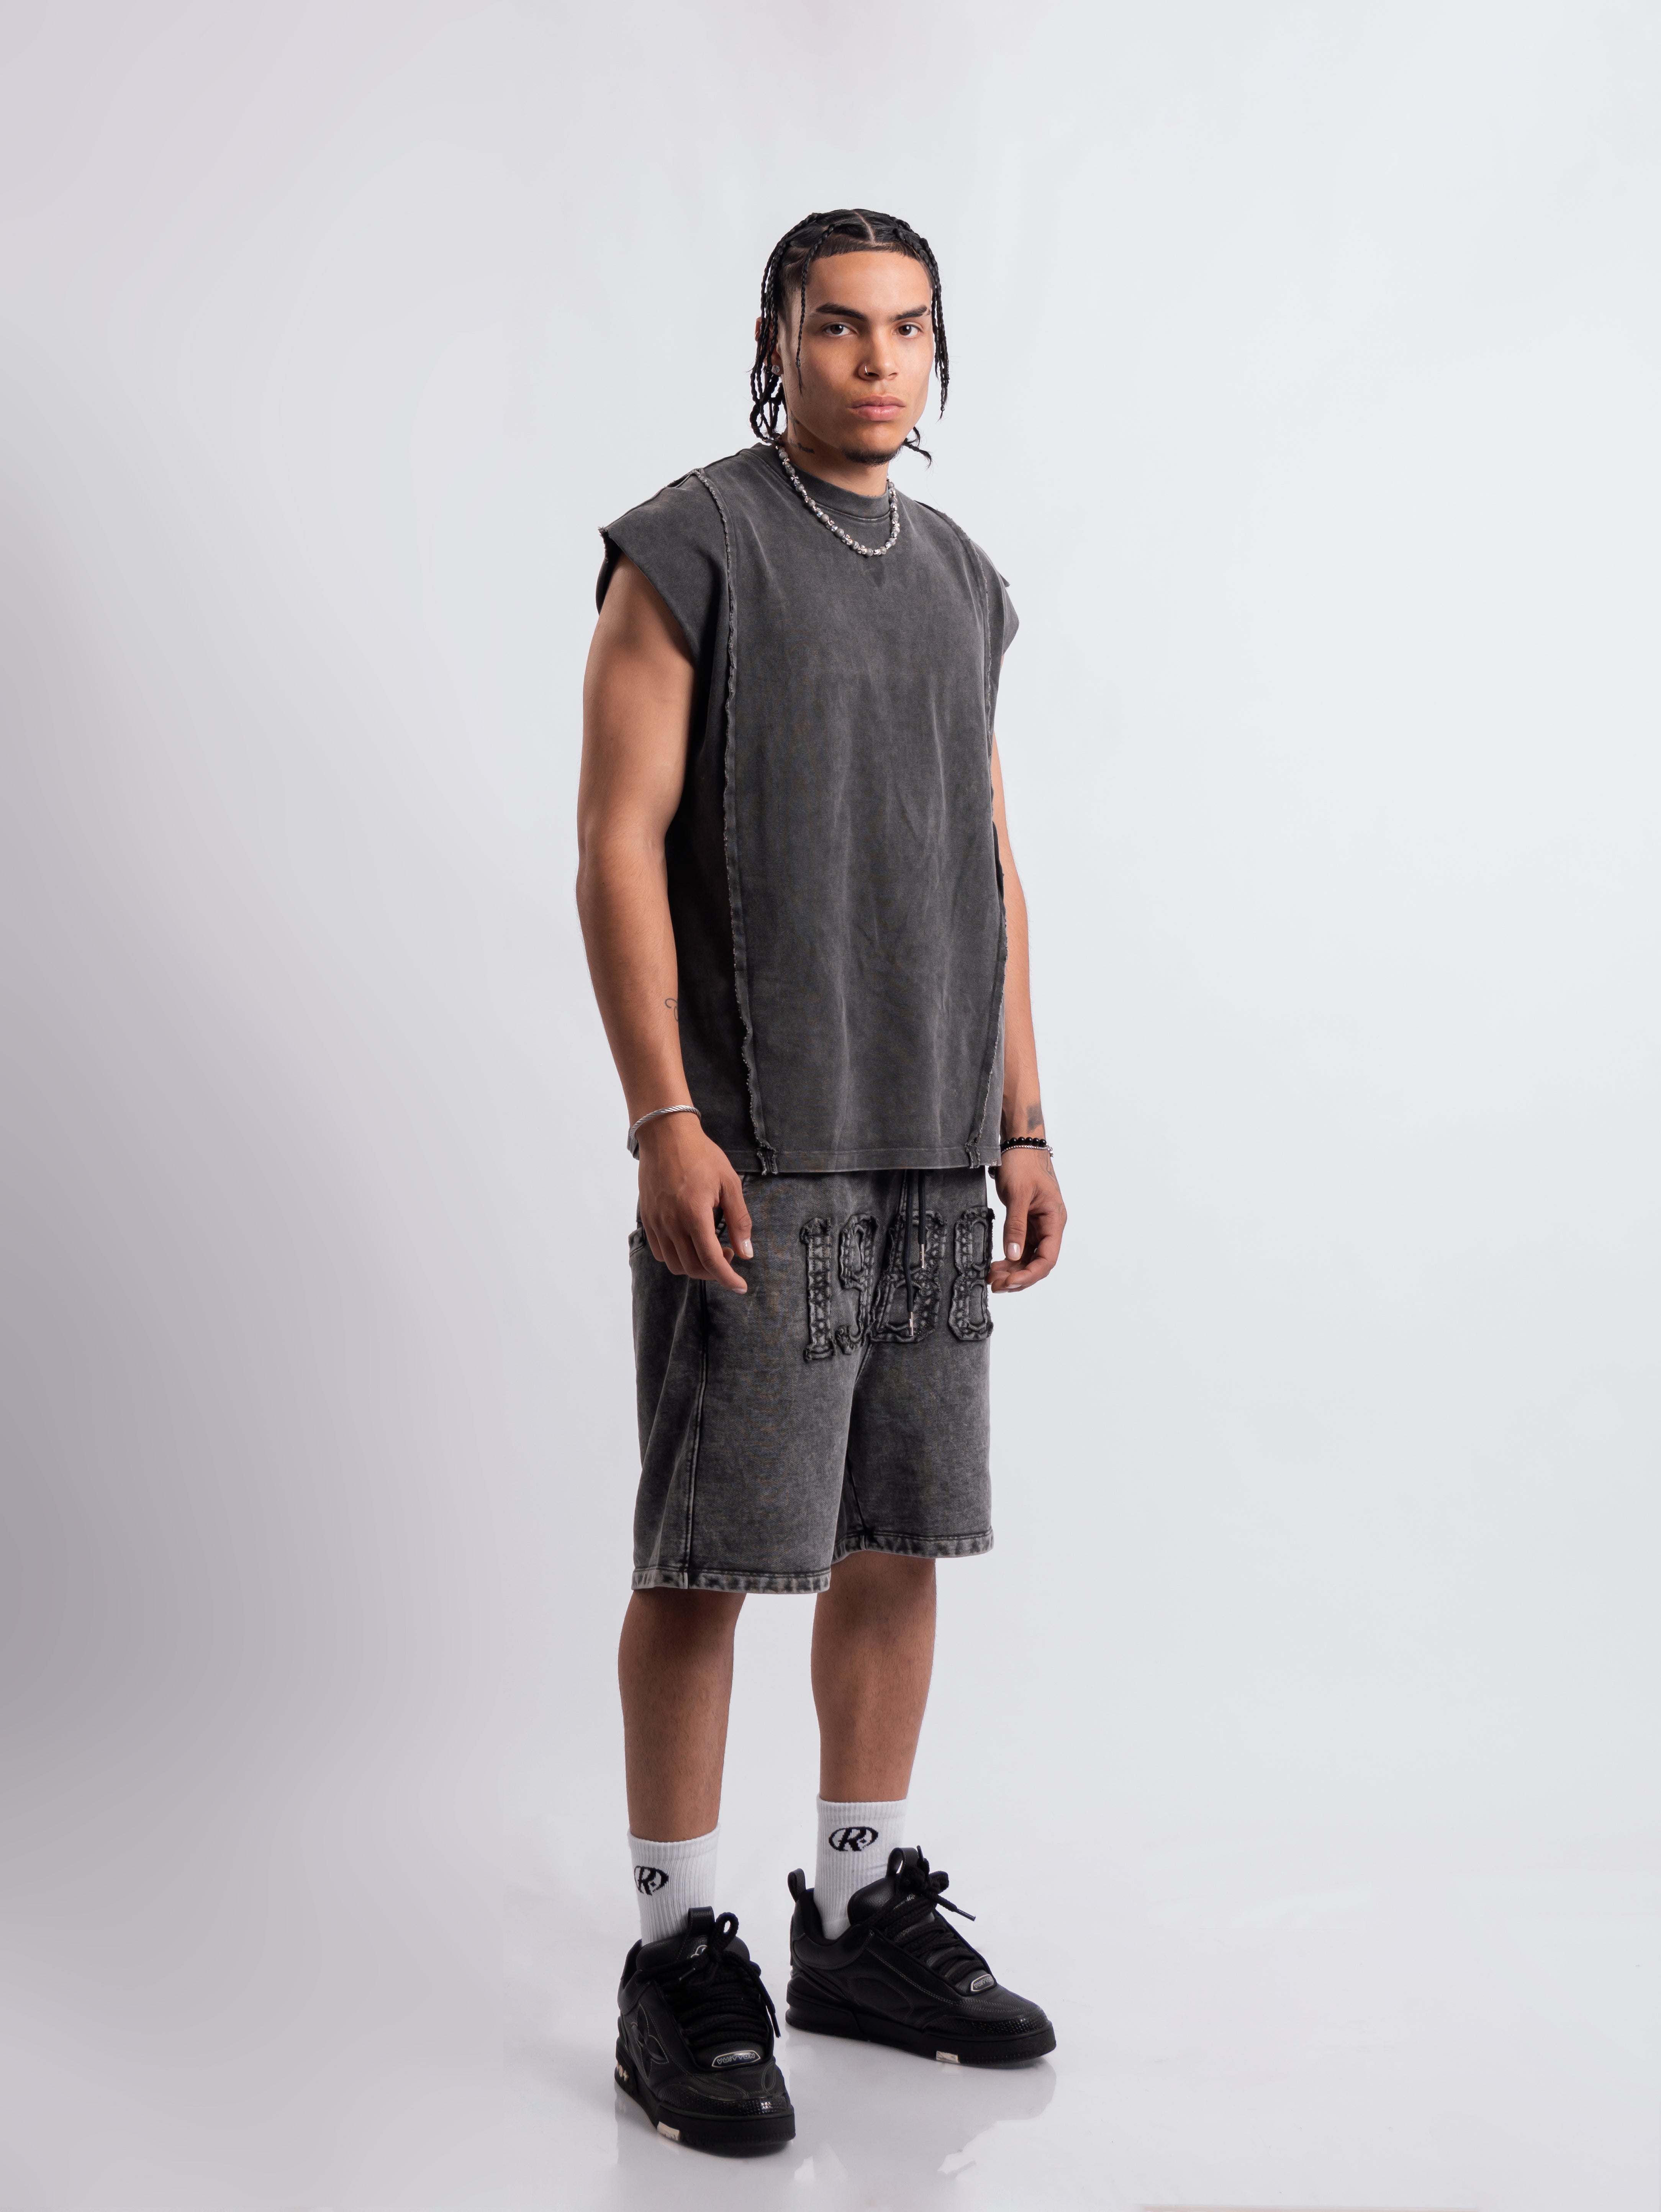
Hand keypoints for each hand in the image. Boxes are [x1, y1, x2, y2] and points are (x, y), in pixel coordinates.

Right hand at [637, 1116, 752, 1292]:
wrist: (666, 1135)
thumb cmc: (702, 1155)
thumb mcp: (730, 1184)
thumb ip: (739, 1220)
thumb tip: (746, 1253)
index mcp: (694, 1215)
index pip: (711, 1260)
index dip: (727, 1278)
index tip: (740, 1287)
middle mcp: (671, 1223)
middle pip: (692, 1267)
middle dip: (715, 1272)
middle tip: (729, 1255)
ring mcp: (656, 1222)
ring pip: (675, 1264)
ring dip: (696, 1266)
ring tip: (711, 1248)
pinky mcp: (647, 1218)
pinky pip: (660, 1251)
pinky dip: (677, 1257)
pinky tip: (690, 1241)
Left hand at [989, 1147, 1065, 1291]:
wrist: (1019, 1143)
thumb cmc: (1023, 1163)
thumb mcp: (1017, 1194)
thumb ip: (1015, 1225)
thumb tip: (1013, 1255)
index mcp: (1054, 1220)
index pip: (1047, 1258)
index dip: (1029, 1275)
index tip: (1010, 1282)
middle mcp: (1049, 1226)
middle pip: (1038, 1262)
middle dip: (1018, 1277)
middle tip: (996, 1285)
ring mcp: (1038, 1226)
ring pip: (1028, 1257)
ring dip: (1012, 1270)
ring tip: (991, 1278)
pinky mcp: (1026, 1222)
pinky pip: (1020, 1247)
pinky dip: (1009, 1258)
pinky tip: (995, 1264)